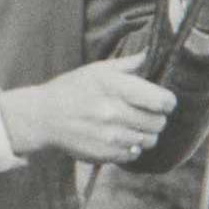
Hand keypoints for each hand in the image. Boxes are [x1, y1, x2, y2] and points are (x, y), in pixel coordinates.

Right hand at [8, 58, 176, 166]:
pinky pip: (133, 154)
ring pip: (149, 141)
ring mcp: (109, 136)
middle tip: (145, 114)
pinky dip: (131, 148)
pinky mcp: (103, 154)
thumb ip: (128, 64)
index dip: (167, 101)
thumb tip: (151, 54)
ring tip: (132, 126)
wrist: (42, 117)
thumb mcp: (98, 70)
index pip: (162, 101)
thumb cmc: (71, 89)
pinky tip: (120, 138)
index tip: (162, 101)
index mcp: (116, 89)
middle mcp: (115, 113)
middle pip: (159, 123)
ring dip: (145, 134)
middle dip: (157, 118)